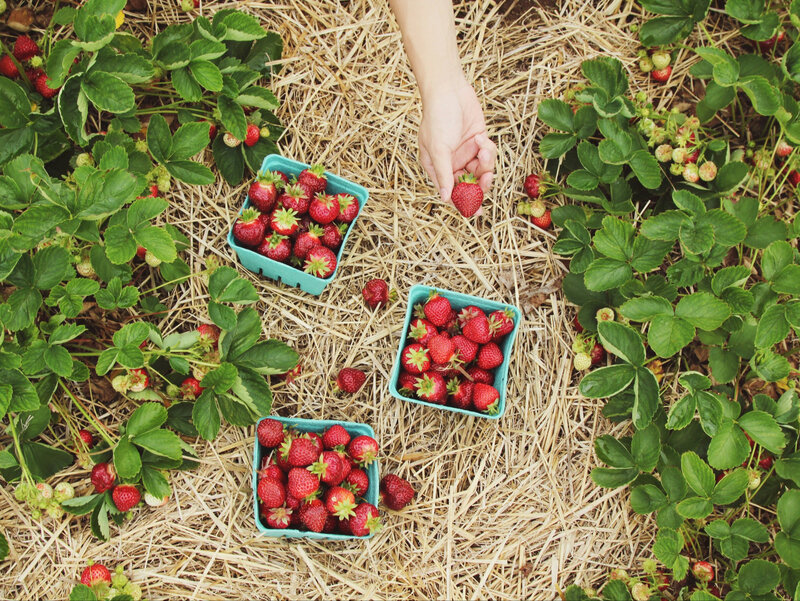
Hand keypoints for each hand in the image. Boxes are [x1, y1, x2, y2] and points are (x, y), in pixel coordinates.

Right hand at [418, 78, 496, 205]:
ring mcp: (466, 154)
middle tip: (487, 180)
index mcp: (438, 168)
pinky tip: (480, 137)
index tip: (476, 213)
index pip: (451, 193)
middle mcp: (452, 164)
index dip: (463, 204)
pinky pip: (488, 155)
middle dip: (480, 184)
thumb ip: (444, 174)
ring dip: (486, 163)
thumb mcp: (438, 148)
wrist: (449, 90)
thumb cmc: (437, 117)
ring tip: (483, 149)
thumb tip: (445, 198)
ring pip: (482, 171)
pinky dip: (488, 149)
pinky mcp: (479, 143)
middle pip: (470, 185)